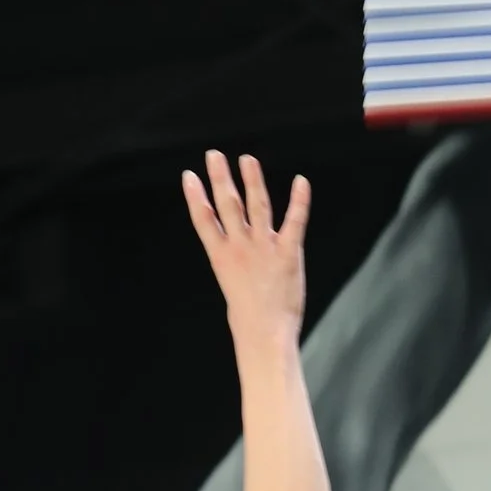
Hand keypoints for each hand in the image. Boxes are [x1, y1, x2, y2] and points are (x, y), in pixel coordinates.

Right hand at [182, 151, 309, 347]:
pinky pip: (294, 221)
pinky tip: (301, 181)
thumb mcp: (232, 285)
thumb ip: (235, 262)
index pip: (203, 220)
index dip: (195, 197)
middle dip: (220, 178)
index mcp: (221, 257)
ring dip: (252, 179)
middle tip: (214, 155)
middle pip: (228, 205)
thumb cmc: (249, 318)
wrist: (265, 335)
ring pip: (257, 205)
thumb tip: (234, 252)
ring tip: (247, 159)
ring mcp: (264, 248)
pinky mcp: (288, 253)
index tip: (189, 176)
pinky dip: (299, 200)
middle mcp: (240, 248)